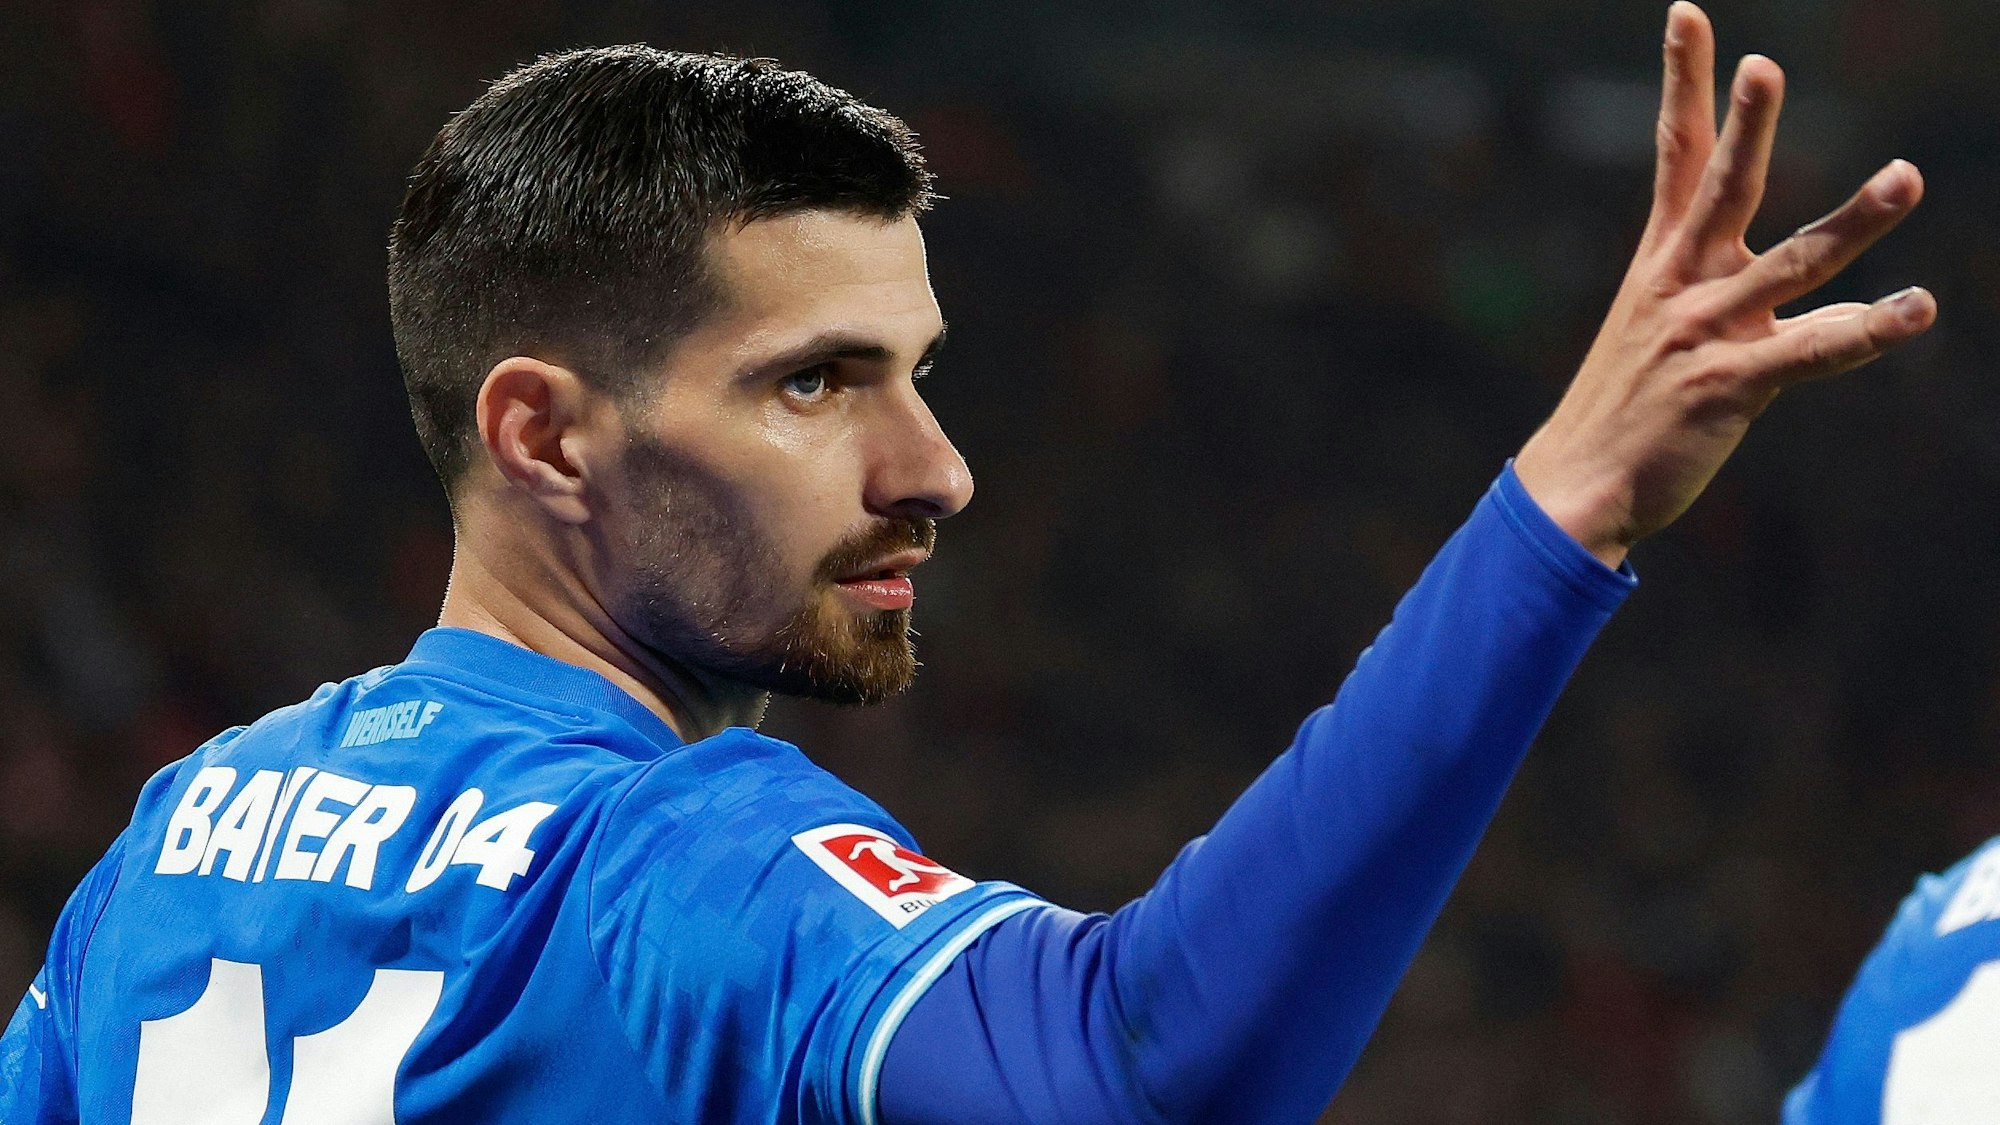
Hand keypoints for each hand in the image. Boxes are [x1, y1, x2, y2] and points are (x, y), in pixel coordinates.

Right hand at [1513, 1, 1933, 567]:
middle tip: (1764, 65)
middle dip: (1744, 126)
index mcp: (1661, 265)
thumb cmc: (1621, 410)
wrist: (1576, 487)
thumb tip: (1752, 276)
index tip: (1690, 15)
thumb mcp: (1651, 331)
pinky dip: (1868, 331)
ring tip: (1906, 175)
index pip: (1676, 156)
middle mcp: (1682, 287)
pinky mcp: (1731, 386)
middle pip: (1721, 190)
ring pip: (1793, 264)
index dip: (1683, 83)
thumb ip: (1702, 292)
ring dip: (1853, 220)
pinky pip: (1812, 351)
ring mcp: (1706, 334)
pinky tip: (1916, 309)